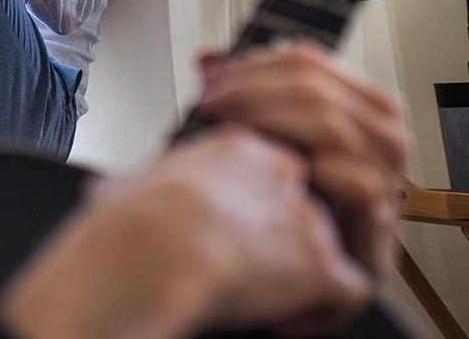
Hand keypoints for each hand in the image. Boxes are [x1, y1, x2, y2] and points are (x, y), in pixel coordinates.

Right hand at [0, 128, 371, 338]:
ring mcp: (306, 218)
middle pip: (300, 211)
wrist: (152, 249)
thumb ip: (148, 181)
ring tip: (258, 305)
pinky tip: (281, 322)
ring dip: (296, 282)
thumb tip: (124, 192)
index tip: (229, 239)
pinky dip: (322, 314)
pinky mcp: (322, 264)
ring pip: (324, 251)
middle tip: (245, 274)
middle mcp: (278, 176)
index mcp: (234, 151)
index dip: (250, 214)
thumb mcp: (125, 182)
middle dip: (279, 247)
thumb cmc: (128, 223)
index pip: (267, 175)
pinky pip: (349, 292)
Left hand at [194, 41, 405, 281]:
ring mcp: (389, 176)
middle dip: (251, 92)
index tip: (208, 80)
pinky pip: (360, 184)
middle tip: (207, 105)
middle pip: (315, 90)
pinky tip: (278, 173)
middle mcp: (382, 132)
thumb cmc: (286, 197)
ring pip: (333, 128)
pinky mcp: (382, 223)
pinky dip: (315, 173)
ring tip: (228, 135)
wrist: (308, 273)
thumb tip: (205, 56)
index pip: (307, 60)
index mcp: (358, 101)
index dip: (252, 65)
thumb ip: (239, 96)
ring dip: (272, 124)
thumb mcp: (263, 136)